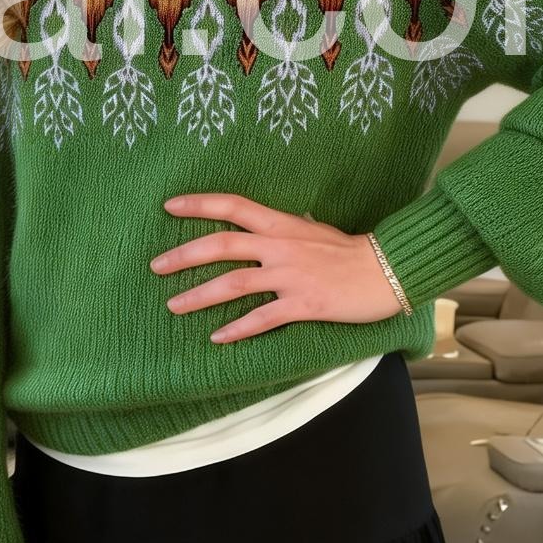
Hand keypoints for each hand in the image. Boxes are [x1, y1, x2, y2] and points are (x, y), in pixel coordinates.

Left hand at [150, 194, 403, 343]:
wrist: (385, 271)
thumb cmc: (347, 250)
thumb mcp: (310, 229)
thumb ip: (281, 229)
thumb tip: (258, 226)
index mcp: (280, 223)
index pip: (232, 206)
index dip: (199, 204)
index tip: (169, 206)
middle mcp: (279, 246)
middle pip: (221, 245)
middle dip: (184, 255)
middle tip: (156, 266)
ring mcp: (289, 276)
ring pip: (233, 284)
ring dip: (199, 295)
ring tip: (173, 305)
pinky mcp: (302, 305)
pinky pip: (262, 319)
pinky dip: (237, 329)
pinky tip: (217, 338)